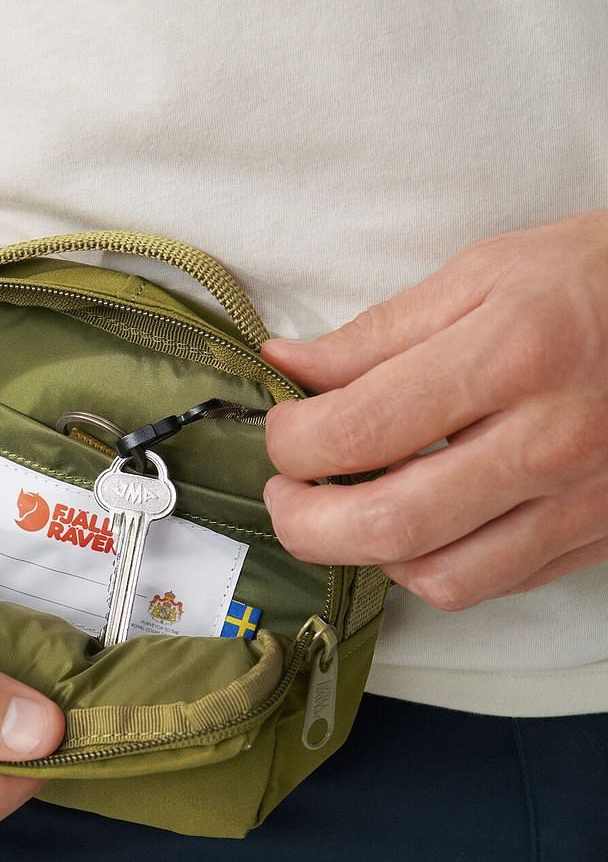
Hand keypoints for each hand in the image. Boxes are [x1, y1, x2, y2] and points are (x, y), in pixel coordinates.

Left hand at [260, 210, 607, 610]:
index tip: (284, 432)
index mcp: (509, 357)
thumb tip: (288, 366)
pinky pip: (487, 585)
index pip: (359, 430)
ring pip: (436, 576)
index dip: (292, 442)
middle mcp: (547, 441)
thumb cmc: (593, 280)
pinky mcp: (593, 536)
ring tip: (346, 510)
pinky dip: (428, 567)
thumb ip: (375, 334)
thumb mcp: (483, 276)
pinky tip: (415, 525)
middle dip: (305, 523)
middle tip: (286, 495)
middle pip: (389, 524)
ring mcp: (577, 501)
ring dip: (366, 553)